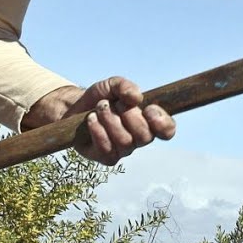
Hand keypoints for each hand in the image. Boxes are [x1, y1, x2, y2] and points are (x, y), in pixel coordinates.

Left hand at [25, 76, 175, 165]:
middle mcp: (138, 139)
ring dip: (110, 120)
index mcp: (148, 122)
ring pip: (125, 142)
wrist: (75, 108)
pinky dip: (98, 130)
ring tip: (99, 108)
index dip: (163, 123)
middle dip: (128, 116)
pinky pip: (107, 148)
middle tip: (113, 104)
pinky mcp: (107, 158)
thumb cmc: (100, 98)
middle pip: (144, 136)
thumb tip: (137, 97)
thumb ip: (125, 86)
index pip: (167, 130)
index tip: (149, 108)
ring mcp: (123, 150)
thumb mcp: (112, 85)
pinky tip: (91, 119)